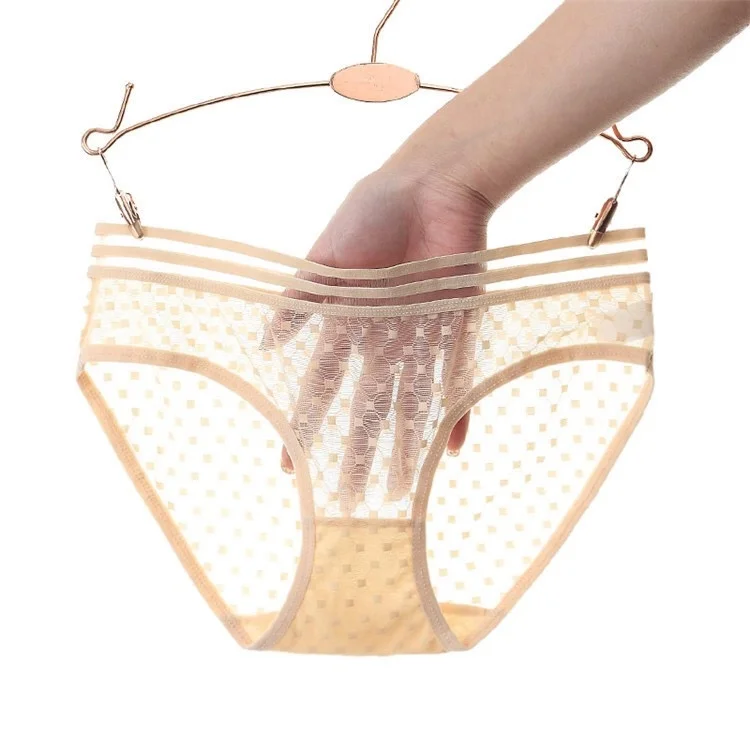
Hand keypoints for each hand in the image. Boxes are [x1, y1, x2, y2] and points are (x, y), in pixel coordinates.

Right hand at [261, 166, 493, 510]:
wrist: (432, 185)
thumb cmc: (370, 212)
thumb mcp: (326, 259)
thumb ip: (300, 301)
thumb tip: (265, 342)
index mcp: (347, 325)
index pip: (321, 387)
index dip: (306, 427)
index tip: (292, 467)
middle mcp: (383, 341)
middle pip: (367, 406)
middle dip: (356, 451)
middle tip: (348, 496)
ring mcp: (421, 339)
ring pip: (412, 403)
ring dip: (407, 445)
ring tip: (402, 488)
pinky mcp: (457, 330)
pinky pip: (457, 379)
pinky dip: (458, 411)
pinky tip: (453, 449)